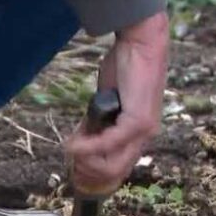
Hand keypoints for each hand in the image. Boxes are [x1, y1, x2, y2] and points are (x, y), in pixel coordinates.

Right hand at [65, 11, 168, 194]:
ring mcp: (144, 131)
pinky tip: (73, 144)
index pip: (118, 167)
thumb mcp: (108, 99)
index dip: (92, 169)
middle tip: (70, 156)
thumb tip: (82, 138)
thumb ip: (99, 119)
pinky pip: (110, 143)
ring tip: (70, 149)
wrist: (142, 43)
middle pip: (114, 172)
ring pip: (113, 165)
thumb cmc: (126, 66)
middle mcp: (145, 136)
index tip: (73, 158)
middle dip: (87, 170)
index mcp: (140, 133)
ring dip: (86, 161)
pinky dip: (88, 147)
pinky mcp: (138, 121)